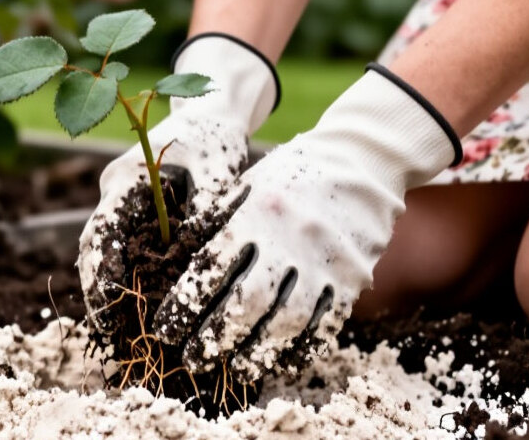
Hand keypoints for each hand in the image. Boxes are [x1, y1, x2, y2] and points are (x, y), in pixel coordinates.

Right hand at [78, 34, 278, 333]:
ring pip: (104, 249)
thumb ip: (206, 212)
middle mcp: (115, 189)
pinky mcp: (134, 209)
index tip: (109, 306)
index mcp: (127, 177)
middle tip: (110, 331)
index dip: (100, 272)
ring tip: (121, 328)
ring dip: (109, 286)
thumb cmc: (216, 137)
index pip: (101, 231)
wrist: (212, 111)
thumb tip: (198, 261)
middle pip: (93, 246)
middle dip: (98, 289)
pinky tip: (140, 304)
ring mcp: (121, 199)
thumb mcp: (218, 172)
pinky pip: (123, 246)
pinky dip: (127, 274)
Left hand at [153, 64, 460, 378]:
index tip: (167, 328)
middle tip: (193, 359)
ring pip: (287, 321)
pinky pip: (326, 323)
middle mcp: (290, 239)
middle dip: (215, 337)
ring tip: (235, 368)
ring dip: (257, 351)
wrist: (361, 160)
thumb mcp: (248, 186)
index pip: (212, 268)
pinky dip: (300, 347)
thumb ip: (216, 222)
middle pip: (248, 302)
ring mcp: (325, 261)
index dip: (186, 304)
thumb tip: (175, 261)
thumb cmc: (293, 173)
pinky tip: (280, 360)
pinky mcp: (353, 277)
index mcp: (257, 213)